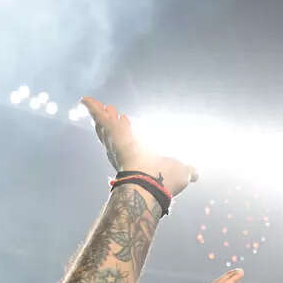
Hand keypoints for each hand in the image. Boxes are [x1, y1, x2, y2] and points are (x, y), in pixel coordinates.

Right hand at [80, 98, 196, 199]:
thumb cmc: (164, 181)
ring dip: (104, 117)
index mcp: (137, 160)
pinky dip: (93, 108)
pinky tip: (85, 98)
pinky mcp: (113, 133)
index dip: (128, 132)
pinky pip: (100, 117)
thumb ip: (188, 171)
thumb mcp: (182, 171)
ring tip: (104, 107)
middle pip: (114, 135)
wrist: (150, 184)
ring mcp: (115, 144)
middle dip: (112, 124)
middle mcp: (123, 153)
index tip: (127, 121)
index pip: (129, 144)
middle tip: (113, 111)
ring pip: (106, 128)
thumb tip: (196, 174)